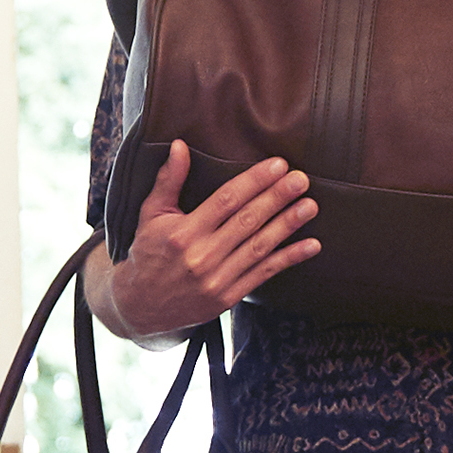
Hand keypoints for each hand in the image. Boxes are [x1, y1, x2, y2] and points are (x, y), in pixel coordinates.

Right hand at [100, 142, 317, 338]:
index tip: (278, 165)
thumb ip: (168, 180)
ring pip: (260, 246)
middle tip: (301, 179)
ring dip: (288, 225)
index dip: (254, 181)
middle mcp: (201, 256)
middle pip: (247, 221)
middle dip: (277, 198)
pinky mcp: (228, 297)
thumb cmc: (147, 253)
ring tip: (310, 206)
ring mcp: (216, 279)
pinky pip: (264, 274)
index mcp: (183, 233)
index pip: (226, 200)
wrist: (141, 307)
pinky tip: (311, 245)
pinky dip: (289, 259)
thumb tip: (179, 145)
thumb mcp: (150, 215)